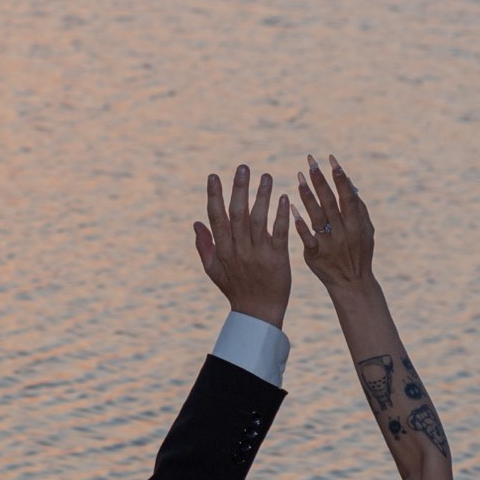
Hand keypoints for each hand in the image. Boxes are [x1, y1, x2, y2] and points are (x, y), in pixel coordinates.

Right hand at [193, 165, 292, 325]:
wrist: (258, 313)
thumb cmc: (235, 290)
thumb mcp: (213, 270)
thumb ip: (204, 246)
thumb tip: (195, 222)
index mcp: (223, 250)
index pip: (216, 218)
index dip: (214, 196)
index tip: (213, 176)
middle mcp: (239, 250)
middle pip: (237, 214)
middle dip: (239, 189)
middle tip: (243, 167)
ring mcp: (258, 254)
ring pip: (258, 220)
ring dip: (262, 197)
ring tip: (266, 176)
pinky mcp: (277, 259)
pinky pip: (279, 234)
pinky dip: (281, 216)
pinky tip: (284, 198)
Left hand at [294, 154, 376, 296]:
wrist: (352, 284)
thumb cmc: (359, 253)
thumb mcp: (366, 231)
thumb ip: (359, 208)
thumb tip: (349, 183)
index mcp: (357, 223)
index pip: (347, 195)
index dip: (339, 176)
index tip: (331, 158)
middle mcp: (344, 231)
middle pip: (330, 201)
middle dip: (320, 180)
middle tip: (310, 161)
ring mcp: (330, 243)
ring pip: (317, 216)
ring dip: (308, 196)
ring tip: (299, 177)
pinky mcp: (316, 254)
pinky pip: (307, 237)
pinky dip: (300, 224)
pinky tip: (291, 209)